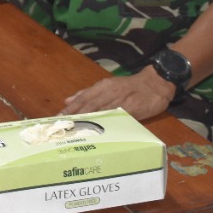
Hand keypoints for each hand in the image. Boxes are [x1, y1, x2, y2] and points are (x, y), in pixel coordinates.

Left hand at [59, 67, 175, 121]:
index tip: (57, 118)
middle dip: (74, 115)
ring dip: (87, 119)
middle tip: (61, 126)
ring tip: (74, 128)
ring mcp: (120, 100)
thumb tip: (68, 100)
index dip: (70, 109)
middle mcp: (109, 92)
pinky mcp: (132, 108)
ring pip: (101, 110)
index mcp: (102, 86)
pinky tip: (97, 129)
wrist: (155, 83)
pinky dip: (106, 122)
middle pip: (89, 104)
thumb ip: (87, 93)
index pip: (82, 98)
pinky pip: (117, 116)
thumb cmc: (130, 86)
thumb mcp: (108, 86)